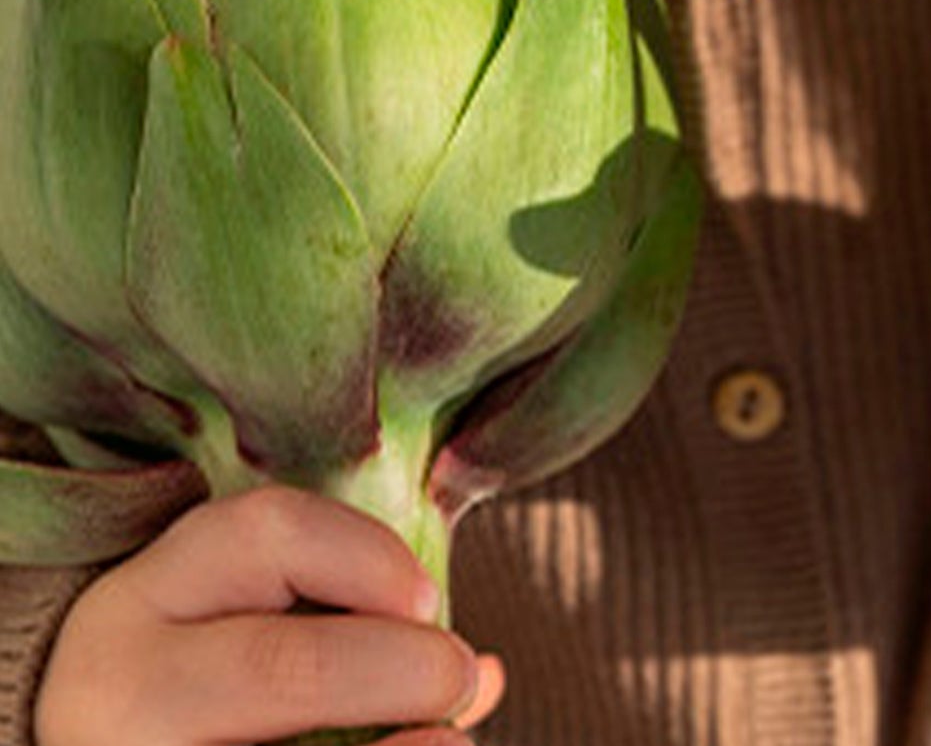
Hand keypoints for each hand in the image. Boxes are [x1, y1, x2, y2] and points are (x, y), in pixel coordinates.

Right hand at [35, 485, 503, 745]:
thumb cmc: (193, 679)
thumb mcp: (235, 620)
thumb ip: (347, 617)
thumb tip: (482, 676)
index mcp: (141, 602)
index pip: (265, 533)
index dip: (367, 555)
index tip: (429, 594)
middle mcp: (119, 691)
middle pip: (275, 665)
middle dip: (391, 667)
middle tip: (457, 673)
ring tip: (449, 743)